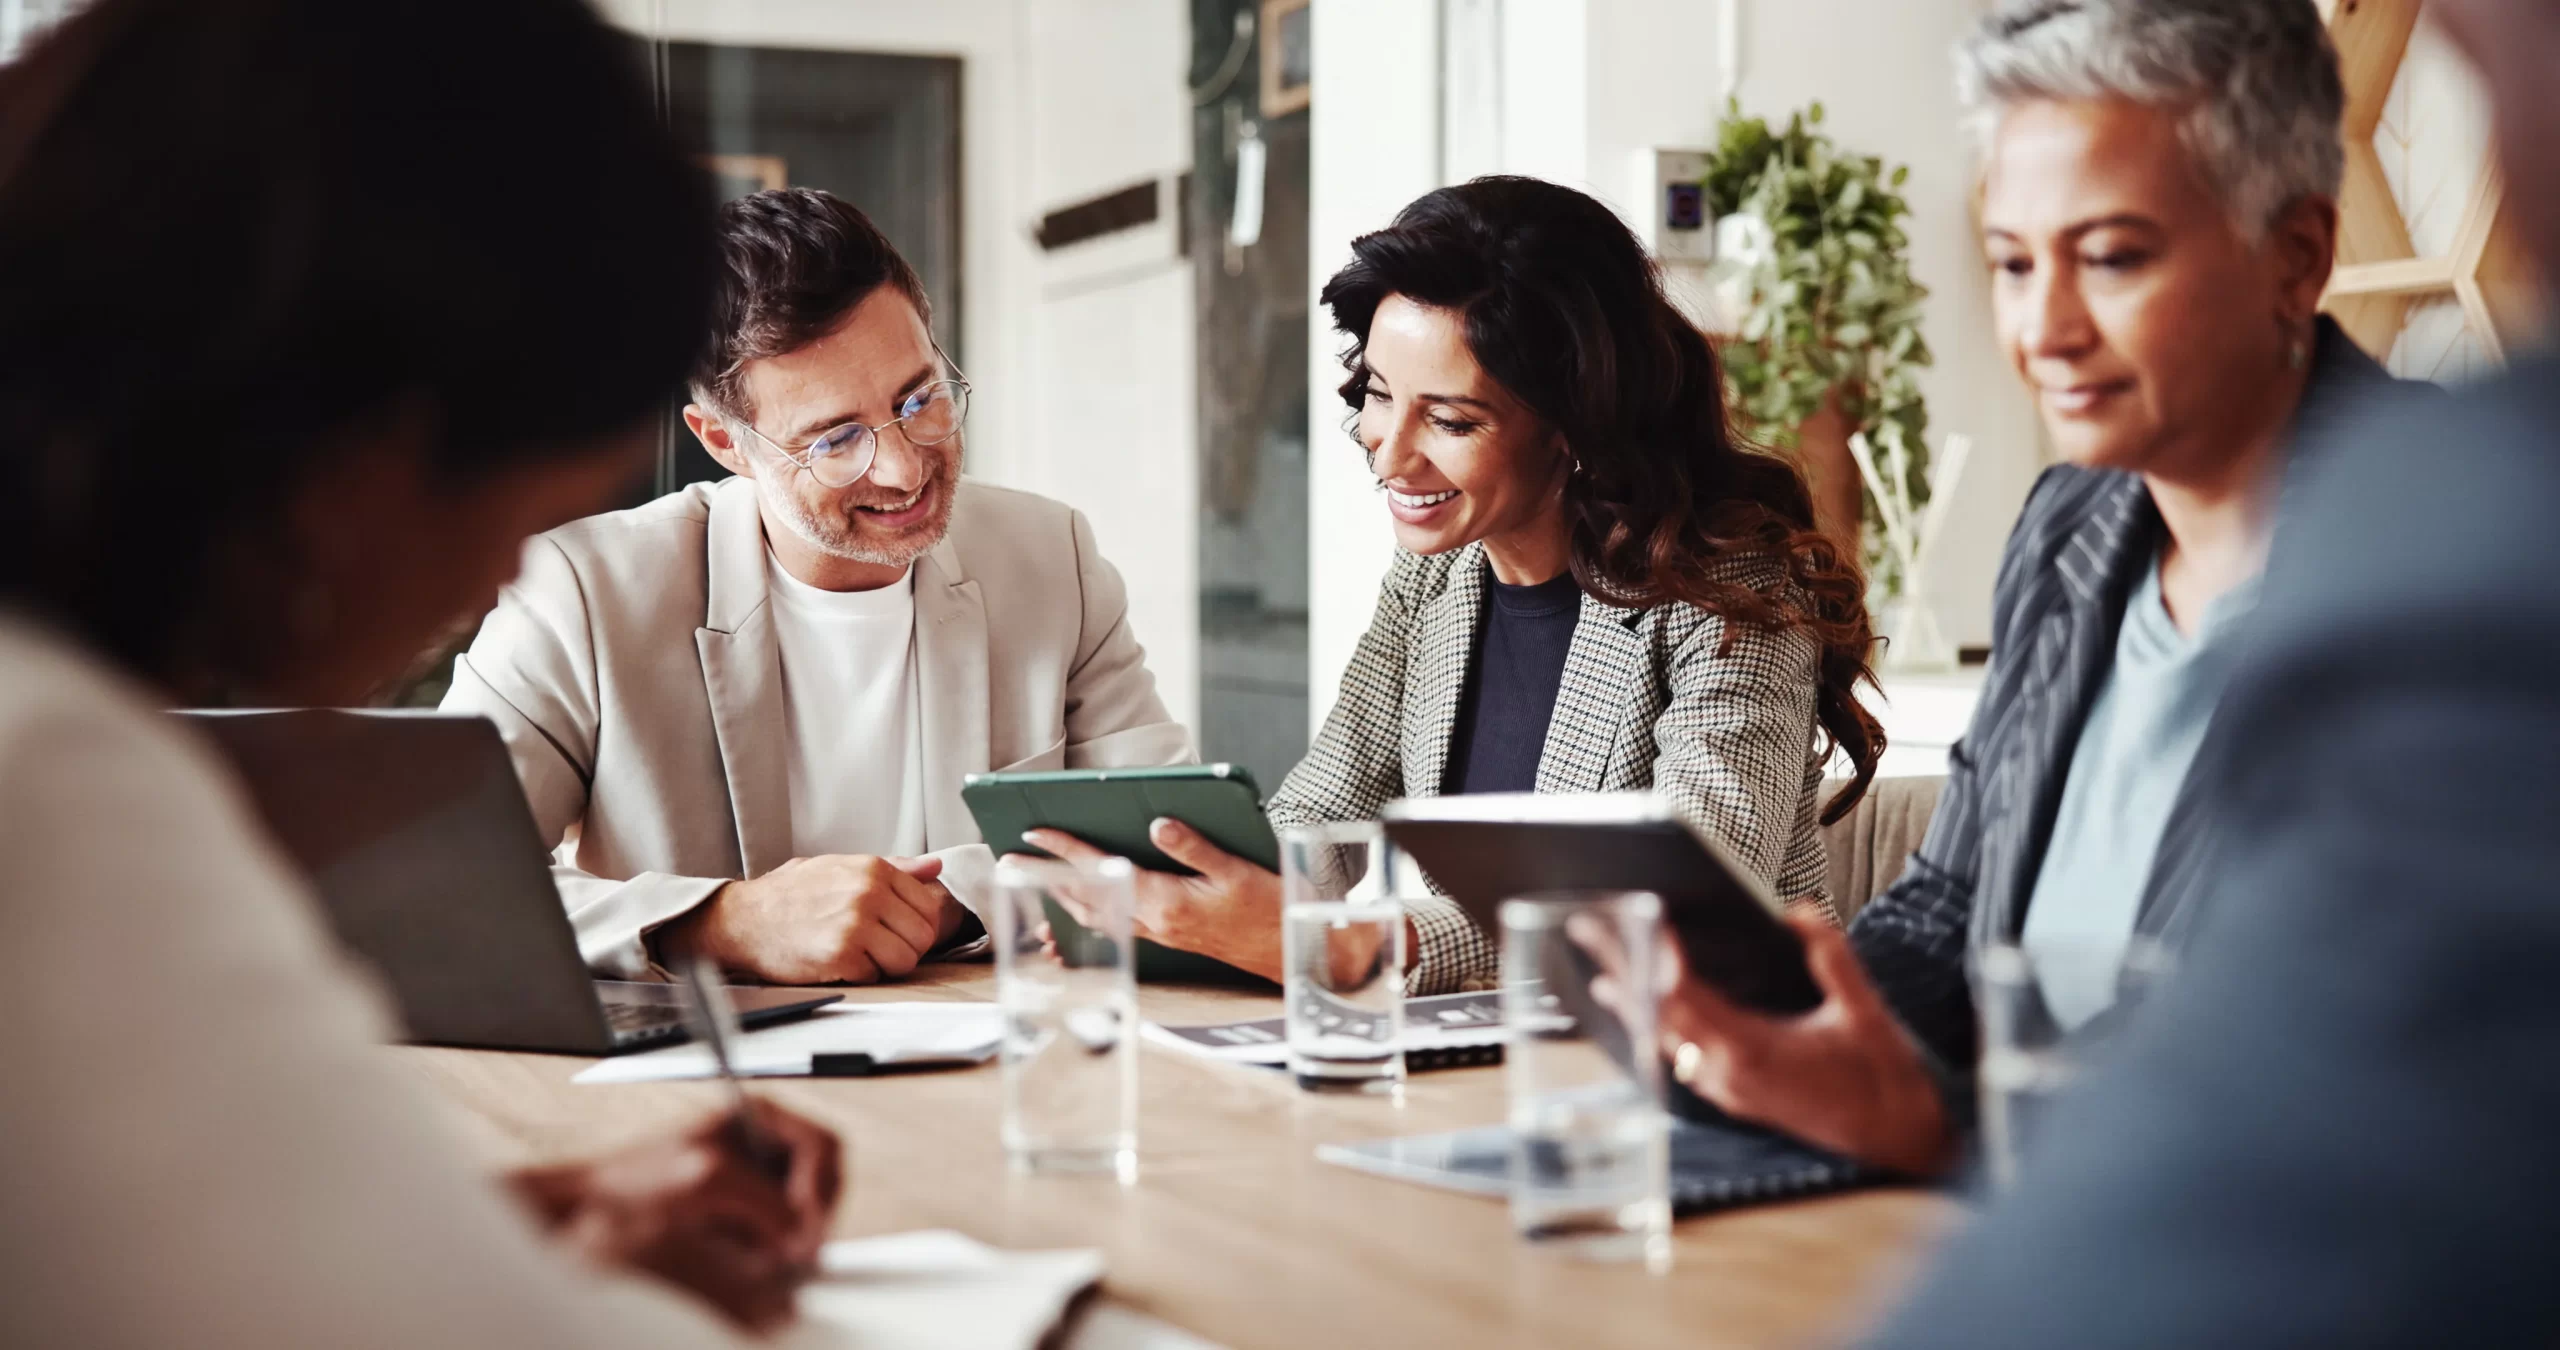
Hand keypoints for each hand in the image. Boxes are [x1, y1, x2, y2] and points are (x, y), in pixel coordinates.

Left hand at [509, 1101, 844, 1332]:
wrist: (593, 1208)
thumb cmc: (633, 1179)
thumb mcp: (705, 1179)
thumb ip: (760, 1198)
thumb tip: (797, 1230)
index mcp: (759, 1116)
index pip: (824, 1146)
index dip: (821, 1188)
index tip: (804, 1222)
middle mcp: (763, 1146)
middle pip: (824, 1182)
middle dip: (809, 1218)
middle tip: (789, 1248)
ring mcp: (758, 1182)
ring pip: (807, 1216)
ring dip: (790, 1239)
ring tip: (759, 1252)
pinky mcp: (749, 1217)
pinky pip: (783, 1238)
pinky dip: (772, 1252)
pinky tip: (746, 1256)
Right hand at [661, 854, 956, 984]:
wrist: (745, 919)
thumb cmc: (792, 894)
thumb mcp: (842, 867)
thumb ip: (895, 868)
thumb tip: (936, 866)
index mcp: (874, 869)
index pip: (929, 907)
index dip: (915, 925)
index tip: (895, 930)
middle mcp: (868, 893)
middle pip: (923, 936)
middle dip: (905, 947)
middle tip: (877, 947)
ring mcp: (856, 924)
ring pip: (906, 960)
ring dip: (886, 965)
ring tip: (860, 955)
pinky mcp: (841, 956)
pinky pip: (876, 976)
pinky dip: (861, 976)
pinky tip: (839, 963)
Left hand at [1018, 821, 1287, 981]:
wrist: (1283, 952)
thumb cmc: (1266, 909)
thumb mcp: (1235, 869)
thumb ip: (1194, 847)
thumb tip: (1157, 824)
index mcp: (1166, 901)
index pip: (1103, 869)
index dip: (1066, 850)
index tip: (1034, 834)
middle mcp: (1154, 921)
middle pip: (1086, 897)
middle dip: (1047, 876)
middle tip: (1012, 858)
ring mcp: (1157, 933)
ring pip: (1096, 915)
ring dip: (1064, 896)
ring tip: (1038, 877)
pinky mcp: (1165, 938)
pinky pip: (1113, 925)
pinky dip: (1089, 912)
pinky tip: (1082, 905)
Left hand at [1585, 911, 1955, 1176]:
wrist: (1898, 1138)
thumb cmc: (1883, 1078)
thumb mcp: (1864, 1010)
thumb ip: (1832, 957)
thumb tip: (1799, 911)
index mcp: (1753, 1050)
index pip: (1685, 994)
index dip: (1657, 954)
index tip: (1641, 916)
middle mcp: (1728, 1074)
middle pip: (1659, 1013)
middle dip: (1624, 968)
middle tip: (1590, 930)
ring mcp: (1729, 1090)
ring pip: (1667, 1041)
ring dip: (1636, 1003)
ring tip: (1605, 969)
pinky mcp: (1737, 1099)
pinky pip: (1686, 1060)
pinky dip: (1663, 1030)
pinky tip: (1654, 1016)